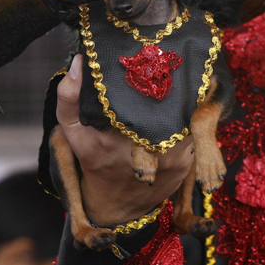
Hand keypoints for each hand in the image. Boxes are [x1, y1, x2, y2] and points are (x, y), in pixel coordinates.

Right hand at [57, 55, 193, 225]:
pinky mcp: (185, 165)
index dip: (154, 77)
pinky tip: (185, 109)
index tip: (156, 60)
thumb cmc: (93, 160)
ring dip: (187, 102)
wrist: (116, 204)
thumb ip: (69, 97)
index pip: (143, 99)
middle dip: (175, 85)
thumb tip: (80, 62)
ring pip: (187, 118)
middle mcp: (144, 148)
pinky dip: (190, 120)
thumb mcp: (73, 131)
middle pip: (171, 106)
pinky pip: (194, 134)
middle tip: (174, 65)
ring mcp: (169, 158)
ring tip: (185, 82)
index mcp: (113, 138)